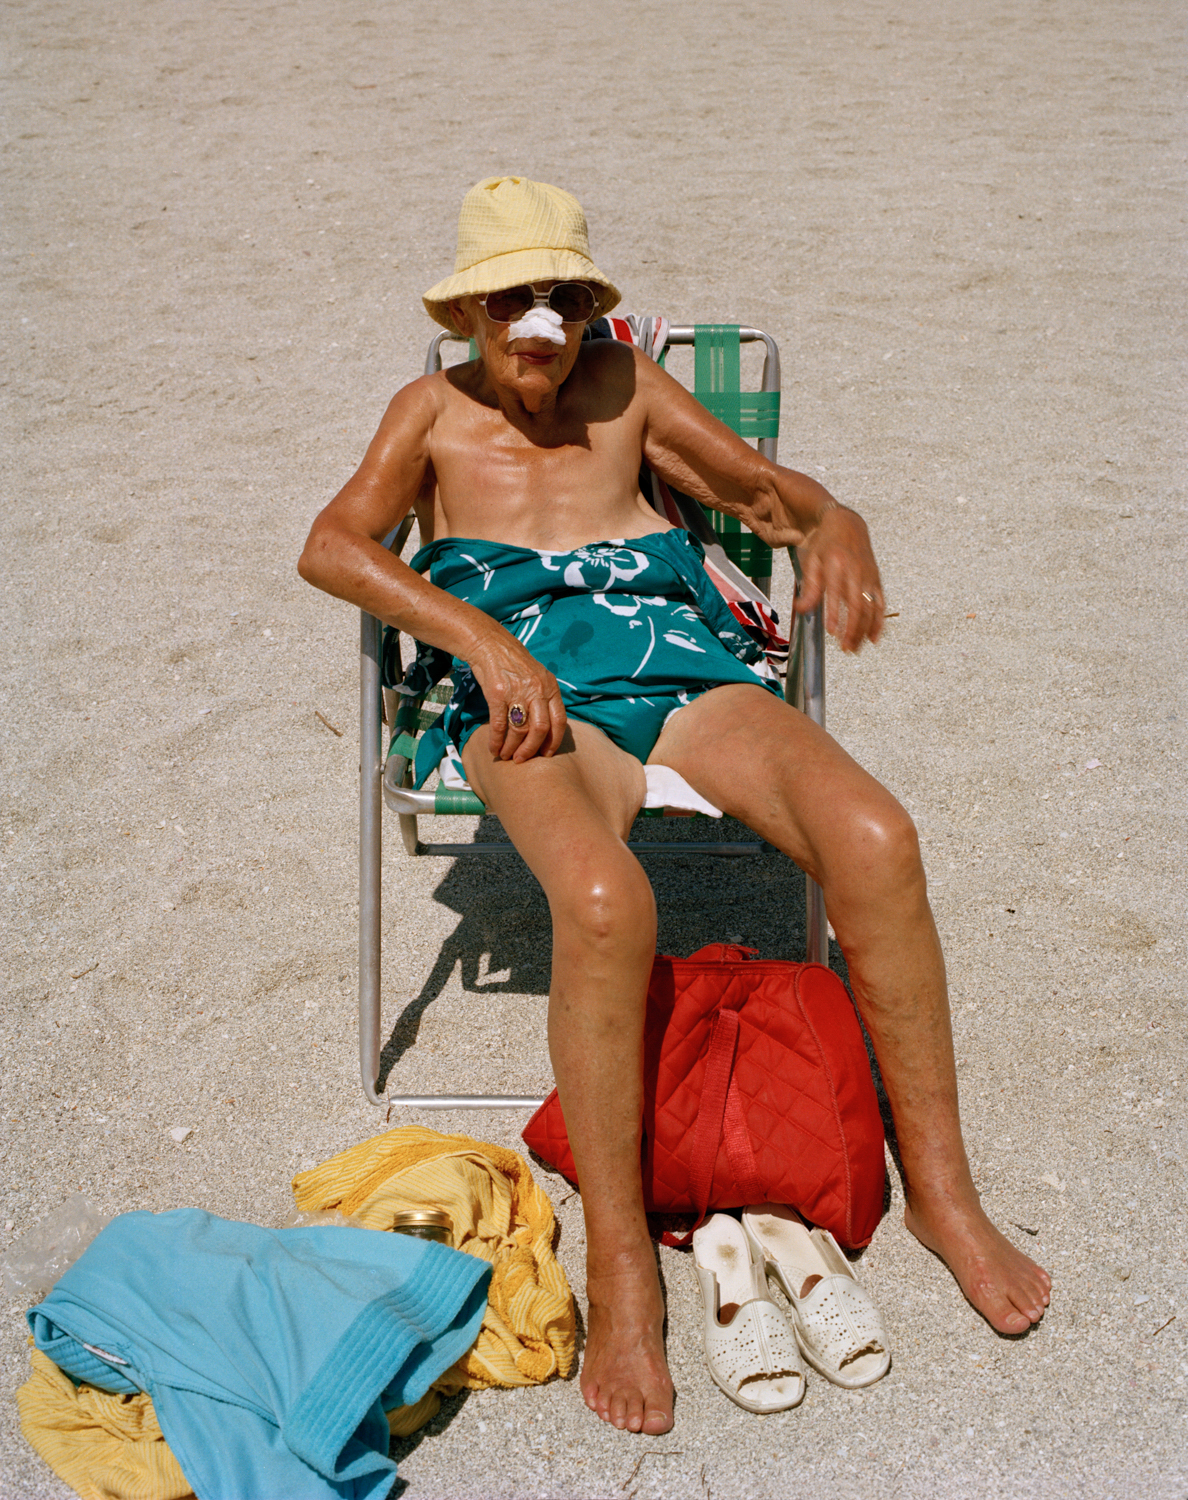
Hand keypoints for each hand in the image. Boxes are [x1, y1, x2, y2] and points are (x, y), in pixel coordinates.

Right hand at [469, 632, 567, 761]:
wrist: (490, 645)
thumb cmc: (515, 664)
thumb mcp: (539, 677)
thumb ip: (545, 699)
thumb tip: (547, 729)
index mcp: (551, 687)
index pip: (560, 721)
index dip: (554, 742)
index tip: (546, 755)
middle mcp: (537, 690)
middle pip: (540, 730)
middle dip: (531, 750)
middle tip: (522, 760)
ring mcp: (517, 692)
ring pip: (519, 730)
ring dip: (511, 748)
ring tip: (506, 756)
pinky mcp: (497, 694)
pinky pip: (499, 725)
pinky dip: (496, 741)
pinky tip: (494, 749)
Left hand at [794, 506, 884, 652]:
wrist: (847, 524)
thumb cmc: (825, 544)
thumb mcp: (811, 561)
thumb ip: (809, 587)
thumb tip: (801, 610)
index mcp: (837, 564)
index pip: (837, 593)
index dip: (836, 613)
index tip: (832, 631)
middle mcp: (856, 571)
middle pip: (858, 604)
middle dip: (853, 628)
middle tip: (845, 648)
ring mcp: (869, 576)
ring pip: (871, 607)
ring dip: (864, 630)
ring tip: (855, 648)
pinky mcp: (877, 580)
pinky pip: (881, 603)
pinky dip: (879, 621)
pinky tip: (874, 638)